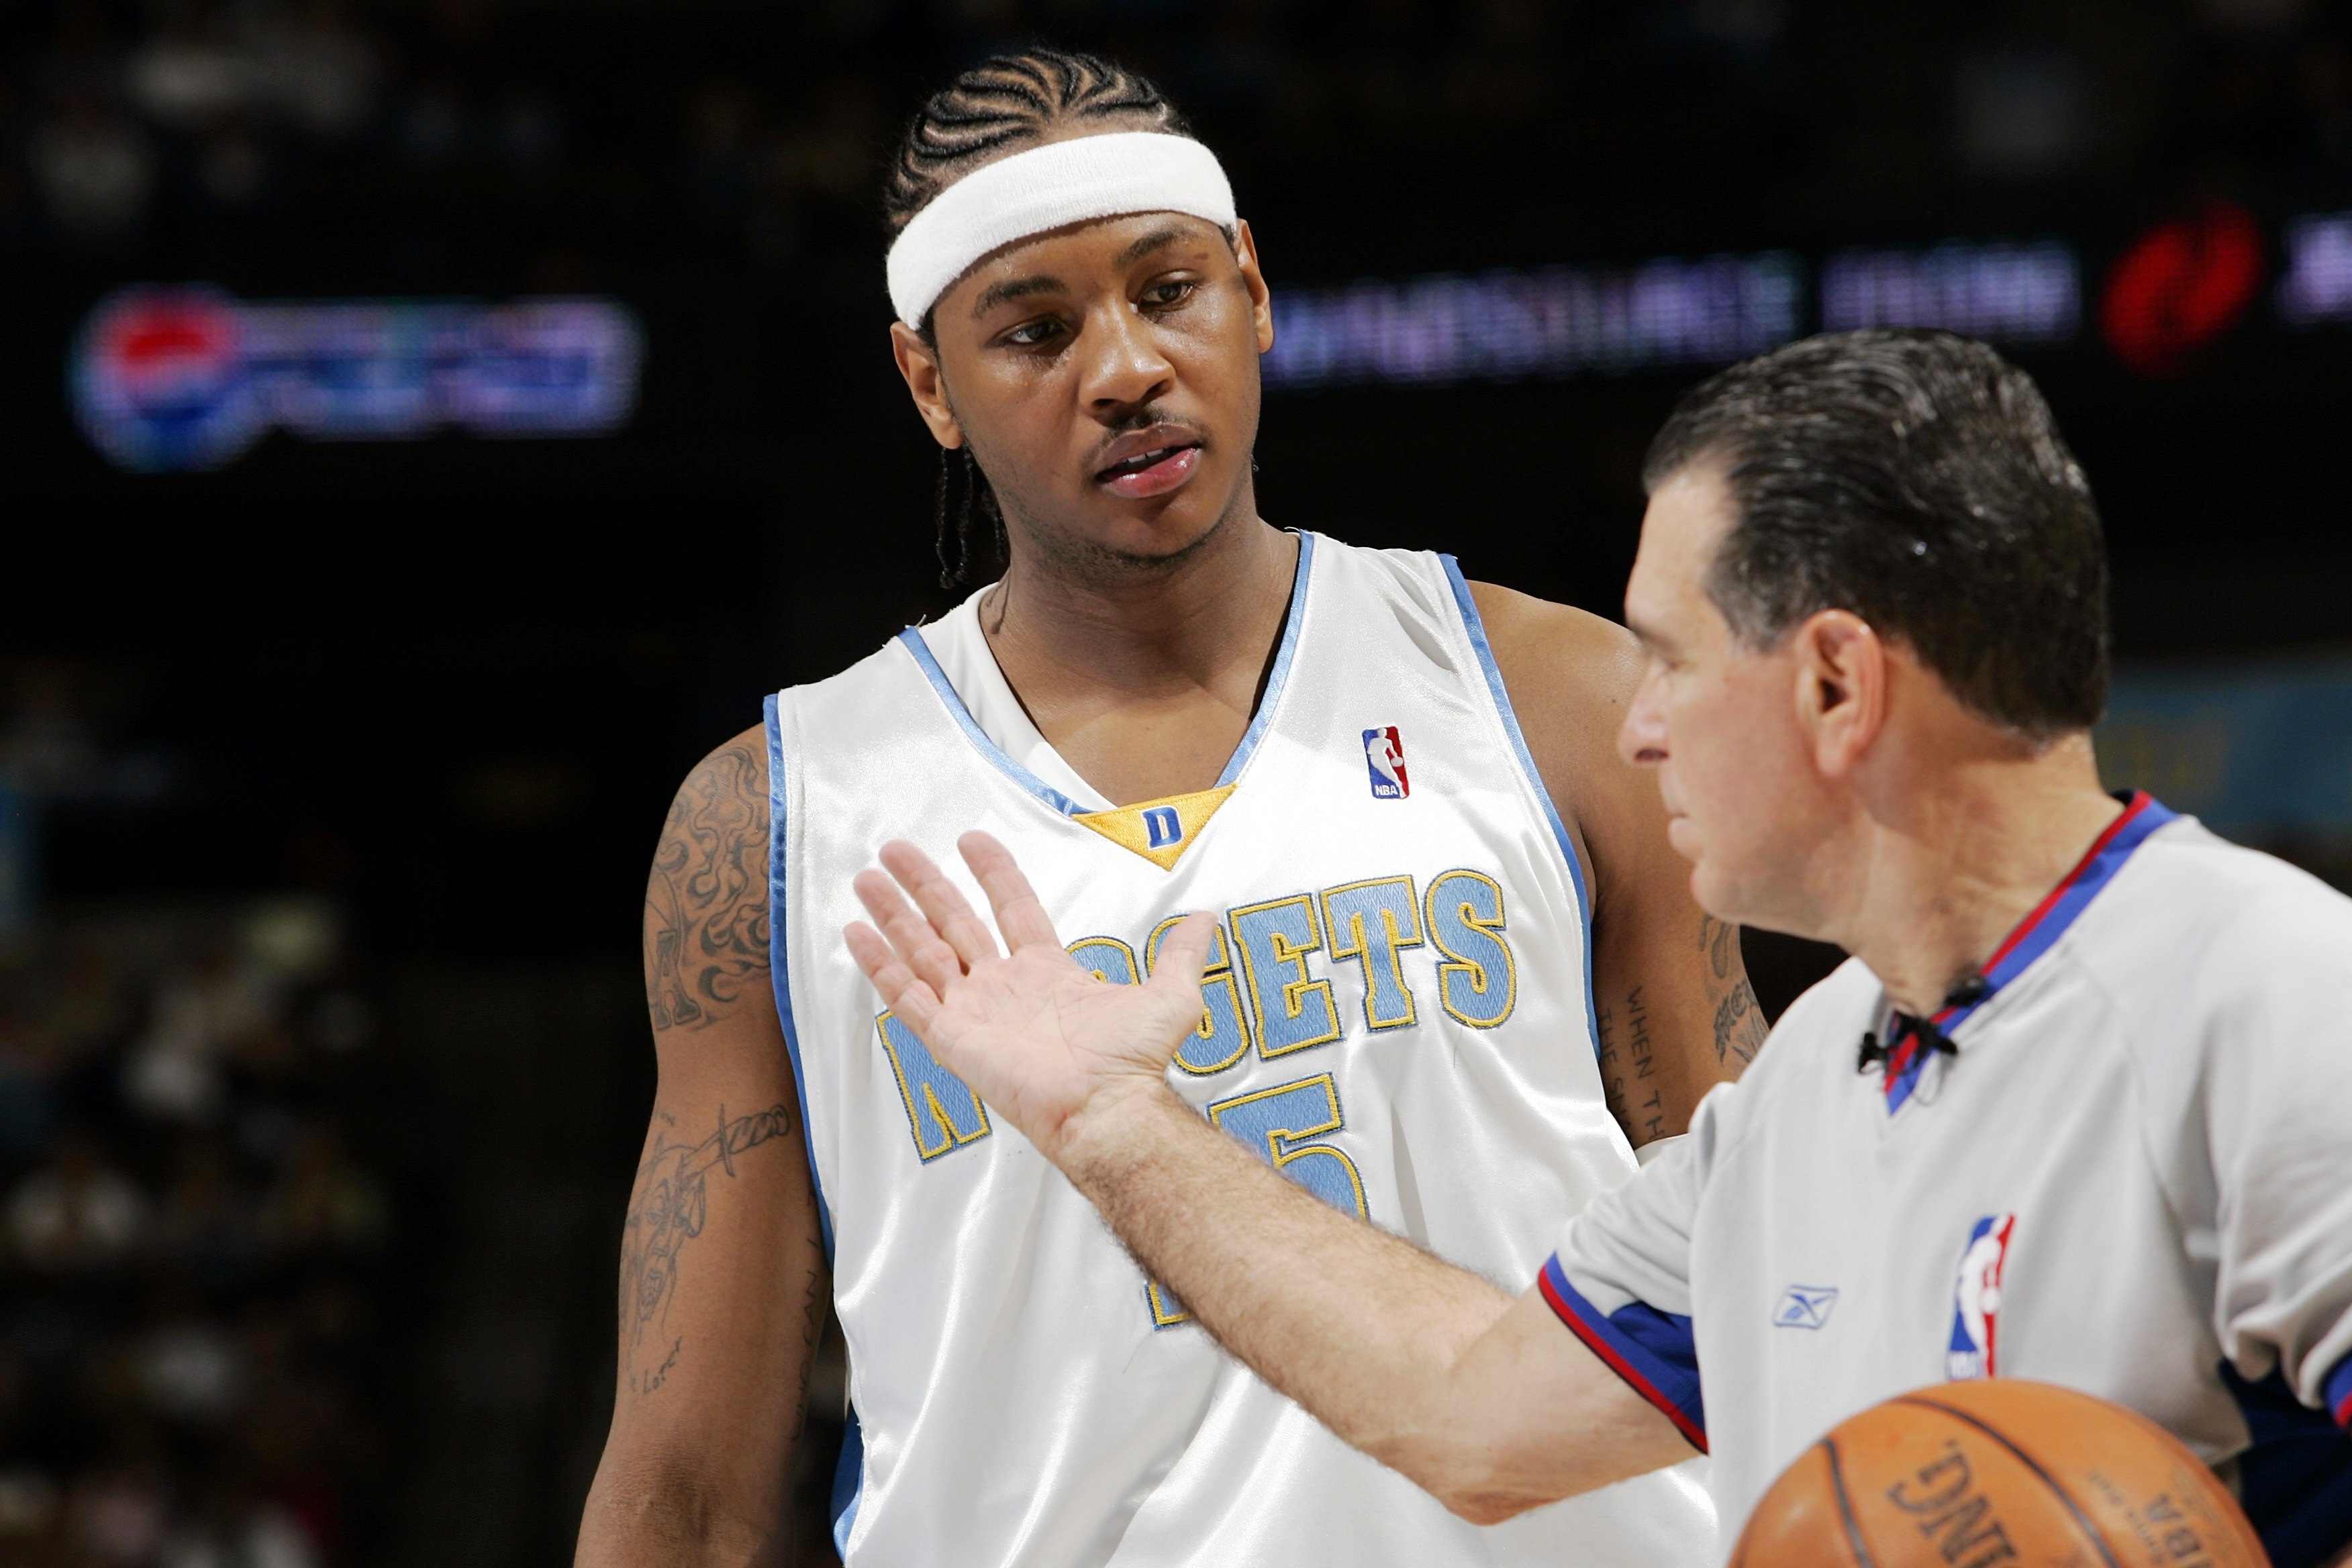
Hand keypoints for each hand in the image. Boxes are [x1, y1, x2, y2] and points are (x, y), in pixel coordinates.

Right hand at [845, 832, 1217, 1166]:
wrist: (1108, 1107)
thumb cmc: (1135, 1063)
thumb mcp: (1170, 995)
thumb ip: (1182, 954)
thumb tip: (1207, 917)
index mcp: (1047, 972)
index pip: (1011, 907)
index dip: (992, 872)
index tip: (970, 839)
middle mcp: (1004, 989)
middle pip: (953, 923)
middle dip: (923, 886)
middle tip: (894, 851)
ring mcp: (974, 1012)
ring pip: (922, 952)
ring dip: (893, 915)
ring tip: (865, 878)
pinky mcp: (952, 1038)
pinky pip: (906, 996)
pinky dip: (880, 965)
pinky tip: (855, 934)